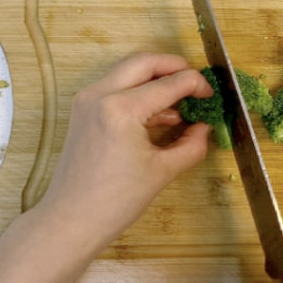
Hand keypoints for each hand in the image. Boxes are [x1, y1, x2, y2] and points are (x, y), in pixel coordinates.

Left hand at [36, 52, 212, 247]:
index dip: (196, 85)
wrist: (70, 221)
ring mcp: (88, 100)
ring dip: (156, 78)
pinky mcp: (83, 110)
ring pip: (129, 70)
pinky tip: (160, 114)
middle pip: (145, 61)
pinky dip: (139, 92)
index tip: (211, 95)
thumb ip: (191, 144)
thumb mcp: (163, 172)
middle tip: (196, 84)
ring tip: (181, 102)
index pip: (170, 83)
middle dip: (175, 67)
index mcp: (122, 109)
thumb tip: (204, 127)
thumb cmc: (115, 202)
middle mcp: (100, 95)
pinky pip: (116, 87)